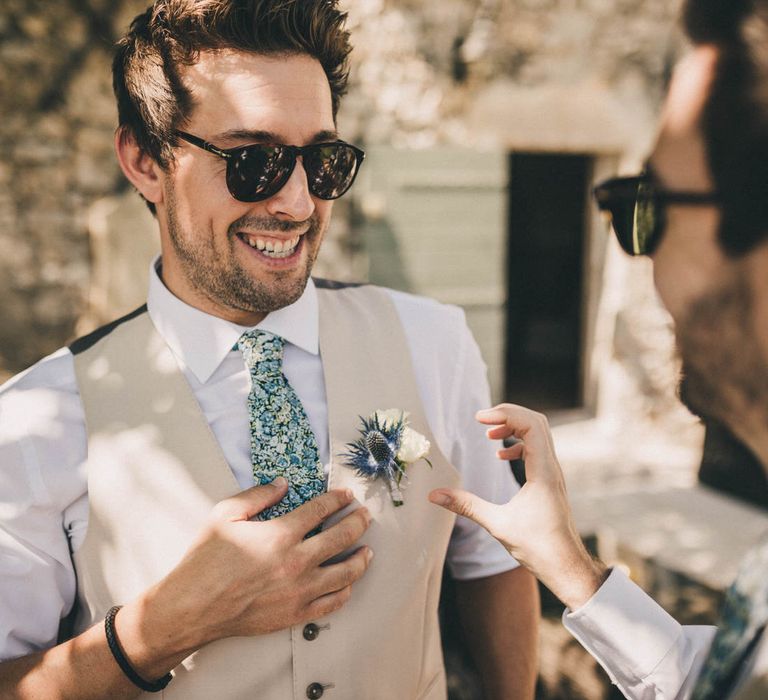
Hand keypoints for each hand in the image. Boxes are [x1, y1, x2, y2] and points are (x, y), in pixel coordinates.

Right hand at [127, 478, 371, 672]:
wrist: (192, 607)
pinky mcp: (295, 614)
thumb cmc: (205, 560)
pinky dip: (345, 591)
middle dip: (359, 522)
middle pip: (342, 537)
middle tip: (365, 516)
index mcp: (281, 534)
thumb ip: (257, 495)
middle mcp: (296, 562)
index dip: (338, 498)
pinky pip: (331, 603)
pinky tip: (347, 583)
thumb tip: (282, 484)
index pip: (321, 509)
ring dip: (361, 558)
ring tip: (367, 550)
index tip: (347, 495)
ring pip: (345, 573)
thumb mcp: (225, 514)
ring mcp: (299, 591)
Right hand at [429, 404, 605, 609]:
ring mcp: (552, 473)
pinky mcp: (549, 480)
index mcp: (543, 472)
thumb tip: (434, 495)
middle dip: (508, 415)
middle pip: (537, 422)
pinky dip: (518, 443)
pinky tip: (501, 455)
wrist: (566, 566)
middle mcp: (551, 467)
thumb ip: (466, 506)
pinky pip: (537, 449)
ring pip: (538, 434)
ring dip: (514, 427)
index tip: (480, 419)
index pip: (531, 425)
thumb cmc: (538, 547)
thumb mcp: (497, 525)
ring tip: (489, 435)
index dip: (506, 414)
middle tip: (482, 420)